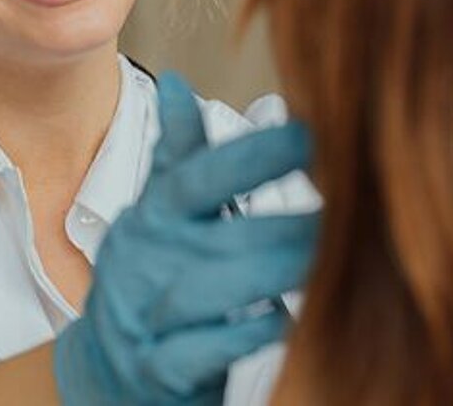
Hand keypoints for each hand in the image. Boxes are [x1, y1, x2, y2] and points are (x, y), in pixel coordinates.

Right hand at [54, 73, 317, 404]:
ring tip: (325, 262)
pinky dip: (241, 337)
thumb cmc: (148, 280)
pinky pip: (200, 352)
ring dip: (271, 274)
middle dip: (284, 225)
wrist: (106, 369)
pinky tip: (282, 319)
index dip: (248, 157)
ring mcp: (147, 318)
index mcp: (153, 219)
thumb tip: (177, 82)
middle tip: (346, 212)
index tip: (306, 134)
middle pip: (215, 235)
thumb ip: (176, 155)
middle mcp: (147, 263)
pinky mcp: (158, 370)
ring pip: (208, 292)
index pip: (194, 178)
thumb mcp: (155, 214)